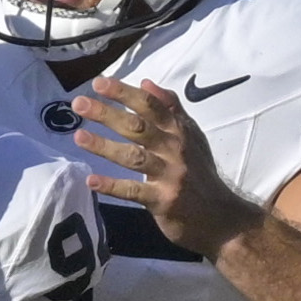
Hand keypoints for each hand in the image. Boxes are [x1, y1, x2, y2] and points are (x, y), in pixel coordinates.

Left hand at [74, 77, 263, 257]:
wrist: (222, 217)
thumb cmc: (199, 173)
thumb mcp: (191, 136)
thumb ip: (170, 109)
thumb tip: (146, 82)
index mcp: (179, 131)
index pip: (151, 105)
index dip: (125, 93)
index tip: (99, 82)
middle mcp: (175, 149)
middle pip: (138, 127)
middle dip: (108, 114)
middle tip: (78, 104)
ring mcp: (169, 175)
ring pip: (134, 156)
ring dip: (104, 146)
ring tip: (78, 137)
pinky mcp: (163, 200)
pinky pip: (134, 191)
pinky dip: (112, 186)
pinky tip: (91, 181)